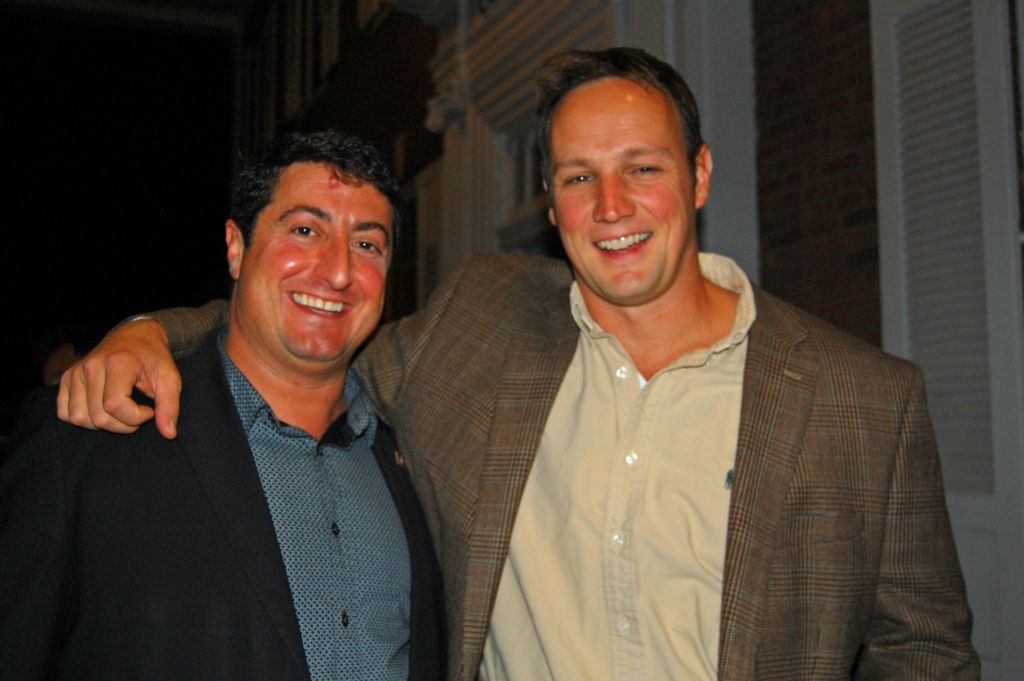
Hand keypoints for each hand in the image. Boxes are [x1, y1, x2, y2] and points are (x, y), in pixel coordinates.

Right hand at [57, 319, 181, 438]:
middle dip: (124, 425)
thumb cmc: (153, 358)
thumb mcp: (169, 378)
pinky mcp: (67, 379)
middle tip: (138, 413)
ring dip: (104, 425)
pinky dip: (84, 419)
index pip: (115, 405)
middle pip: (99, 417)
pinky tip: (102, 410)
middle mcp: (91, 366)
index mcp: (117, 362)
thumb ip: (169, 406)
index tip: (149, 411)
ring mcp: (75, 373)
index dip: (136, 417)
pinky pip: (65, 413)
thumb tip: (169, 434)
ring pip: (80, 418)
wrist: (135, 335)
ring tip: (121, 411)